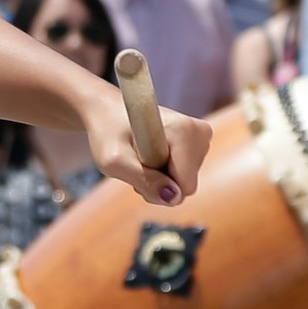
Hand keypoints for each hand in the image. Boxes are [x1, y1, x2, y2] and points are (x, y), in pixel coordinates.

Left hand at [90, 98, 210, 205]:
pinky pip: (185, 173)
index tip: (137, 166)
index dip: (158, 187)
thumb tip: (174, 198)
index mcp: (185, 132)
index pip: (185, 187)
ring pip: (185, 181)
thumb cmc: (107, 133)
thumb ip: (144, 180)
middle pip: (186, 185)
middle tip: (136, 161)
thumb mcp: (115, 161)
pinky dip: (164, 170)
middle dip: (159, 182)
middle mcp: (200, 132)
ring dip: (159, 176)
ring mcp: (201, 136)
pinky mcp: (198, 140)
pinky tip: (150, 154)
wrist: (106, 110)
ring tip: (141, 155)